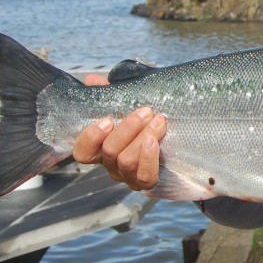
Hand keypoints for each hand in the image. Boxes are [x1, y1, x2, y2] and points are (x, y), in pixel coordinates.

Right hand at [72, 74, 164, 189]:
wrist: (179, 138)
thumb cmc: (146, 120)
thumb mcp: (128, 104)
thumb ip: (109, 93)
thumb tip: (91, 80)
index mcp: (101, 148)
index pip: (83, 152)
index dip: (90, 138)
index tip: (107, 120)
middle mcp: (111, 164)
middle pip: (110, 151)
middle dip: (128, 129)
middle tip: (146, 111)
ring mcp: (128, 176)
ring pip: (127, 161)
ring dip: (143, 137)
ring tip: (158, 121)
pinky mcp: (146, 182)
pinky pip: (144, 176)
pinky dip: (149, 158)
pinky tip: (155, 142)